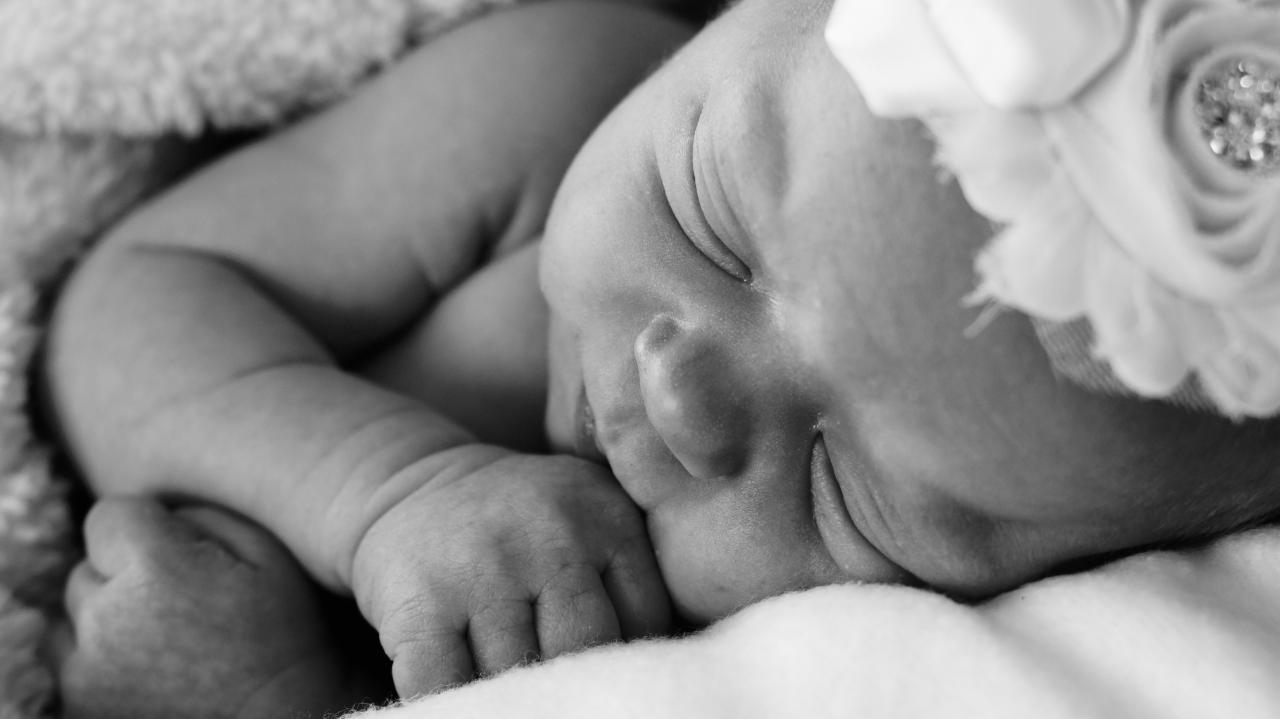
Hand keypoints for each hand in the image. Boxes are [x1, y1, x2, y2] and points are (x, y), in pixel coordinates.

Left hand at [56, 497, 388, 718]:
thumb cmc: (284, 638)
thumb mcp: (271, 554)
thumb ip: (206, 517)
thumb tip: (163, 514)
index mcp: (155, 570)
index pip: (109, 514)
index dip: (145, 525)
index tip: (178, 551)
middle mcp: (107, 618)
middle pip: (89, 566)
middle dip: (126, 574)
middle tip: (182, 600)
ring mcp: (86, 669)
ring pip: (74, 615)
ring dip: (107, 617)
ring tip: (165, 636)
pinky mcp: (80, 703)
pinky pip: (71, 660)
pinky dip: (101, 658)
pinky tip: (153, 665)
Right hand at [350, 449, 670, 697]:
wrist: (418, 481)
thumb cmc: (525, 530)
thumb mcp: (593, 523)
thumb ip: (632, 581)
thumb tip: (671, 667)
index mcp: (606, 520)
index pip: (645, 623)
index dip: (630, 661)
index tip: (616, 670)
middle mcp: (548, 538)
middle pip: (584, 652)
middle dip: (581, 685)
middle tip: (577, 694)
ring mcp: (480, 568)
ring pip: (518, 677)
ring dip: (523, 696)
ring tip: (529, 693)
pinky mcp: (420, 600)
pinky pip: (442, 683)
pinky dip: (458, 703)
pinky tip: (469, 698)